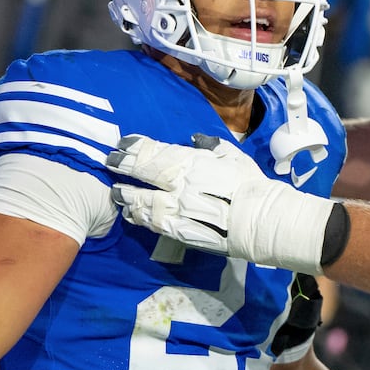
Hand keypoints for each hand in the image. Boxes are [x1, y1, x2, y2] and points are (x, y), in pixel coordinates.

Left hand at [108, 133, 332, 274]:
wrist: (260, 219)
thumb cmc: (250, 184)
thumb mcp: (233, 156)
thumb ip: (211, 146)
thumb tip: (194, 139)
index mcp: (193, 162)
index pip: (156, 152)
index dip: (136, 147)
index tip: (123, 143)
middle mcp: (180, 183)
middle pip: (144, 173)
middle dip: (124, 167)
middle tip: (108, 162)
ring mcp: (178, 208)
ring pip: (143, 200)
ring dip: (128, 196)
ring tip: (117, 193)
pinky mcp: (180, 231)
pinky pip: (153, 223)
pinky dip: (139, 218)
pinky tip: (131, 214)